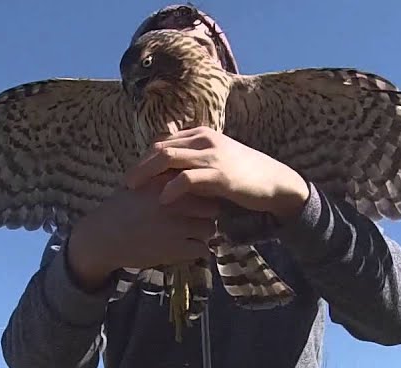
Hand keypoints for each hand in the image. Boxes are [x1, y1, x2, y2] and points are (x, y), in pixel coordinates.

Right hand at [66, 172, 220, 290]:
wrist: (103, 237)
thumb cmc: (120, 209)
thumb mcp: (140, 184)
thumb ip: (162, 176)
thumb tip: (184, 170)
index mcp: (167, 184)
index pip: (201, 185)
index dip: (201, 193)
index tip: (195, 200)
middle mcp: (174, 203)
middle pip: (212, 207)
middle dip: (206, 214)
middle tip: (195, 219)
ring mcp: (176, 226)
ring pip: (209, 229)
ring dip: (202, 233)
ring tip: (190, 235)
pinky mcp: (176, 249)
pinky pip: (201, 249)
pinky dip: (197, 250)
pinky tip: (185, 248)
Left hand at [124, 126, 308, 220]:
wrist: (274, 182)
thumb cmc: (243, 176)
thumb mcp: (215, 163)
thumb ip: (194, 163)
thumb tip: (168, 172)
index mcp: (201, 134)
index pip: (163, 141)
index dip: (144, 158)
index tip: (133, 174)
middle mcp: (204, 140)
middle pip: (160, 147)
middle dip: (140, 165)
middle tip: (126, 183)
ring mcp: (212, 155)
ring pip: (169, 158)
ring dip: (147, 174)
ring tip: (134, 190)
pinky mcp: (220, 175)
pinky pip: (187, 178)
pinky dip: (171, 188)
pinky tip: (162, 200)